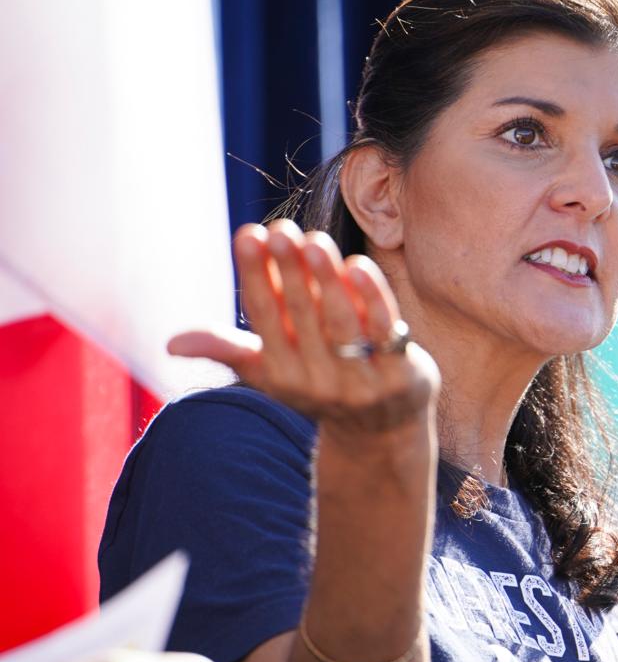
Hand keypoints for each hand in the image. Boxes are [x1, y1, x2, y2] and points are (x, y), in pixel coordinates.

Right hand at [169, 221, 438, 437]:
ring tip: (314, 240)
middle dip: (290, 271)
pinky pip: (386, 331)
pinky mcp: (402, 376)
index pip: (264, 316)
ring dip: (326, 280)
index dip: (257, 276)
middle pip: (301, 315)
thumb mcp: (269, 370)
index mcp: (280, 372)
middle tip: (281, 230)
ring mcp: (362, 381)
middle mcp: (318, 380)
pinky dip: (373, 299)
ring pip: (341, 322)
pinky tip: (358, 265)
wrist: (382, 431)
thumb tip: (171, 344)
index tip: (249, 234)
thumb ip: (228, 349)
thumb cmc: (317, 383)